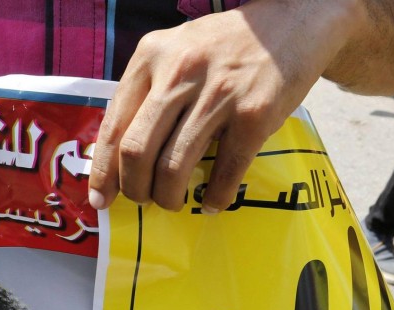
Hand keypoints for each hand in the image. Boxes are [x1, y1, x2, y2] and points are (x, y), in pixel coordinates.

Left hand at [88, 0, 352, 211]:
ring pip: (173, 166)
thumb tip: (119, 156)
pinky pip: (224, 170)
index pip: (114, 125)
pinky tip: (213, 203)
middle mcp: (180, 73)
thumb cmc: (225, 47)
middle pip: (136, 150)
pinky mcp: (254, 113)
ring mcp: (218, 94)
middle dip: (134, 188)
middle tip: (143, 200)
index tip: (101, 199)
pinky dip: (215, 196)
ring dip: (169, 197)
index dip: (103, 170)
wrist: (292, 21)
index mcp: (151, 57)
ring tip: (173, 202)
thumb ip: (148, 92)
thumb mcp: (176, 52)